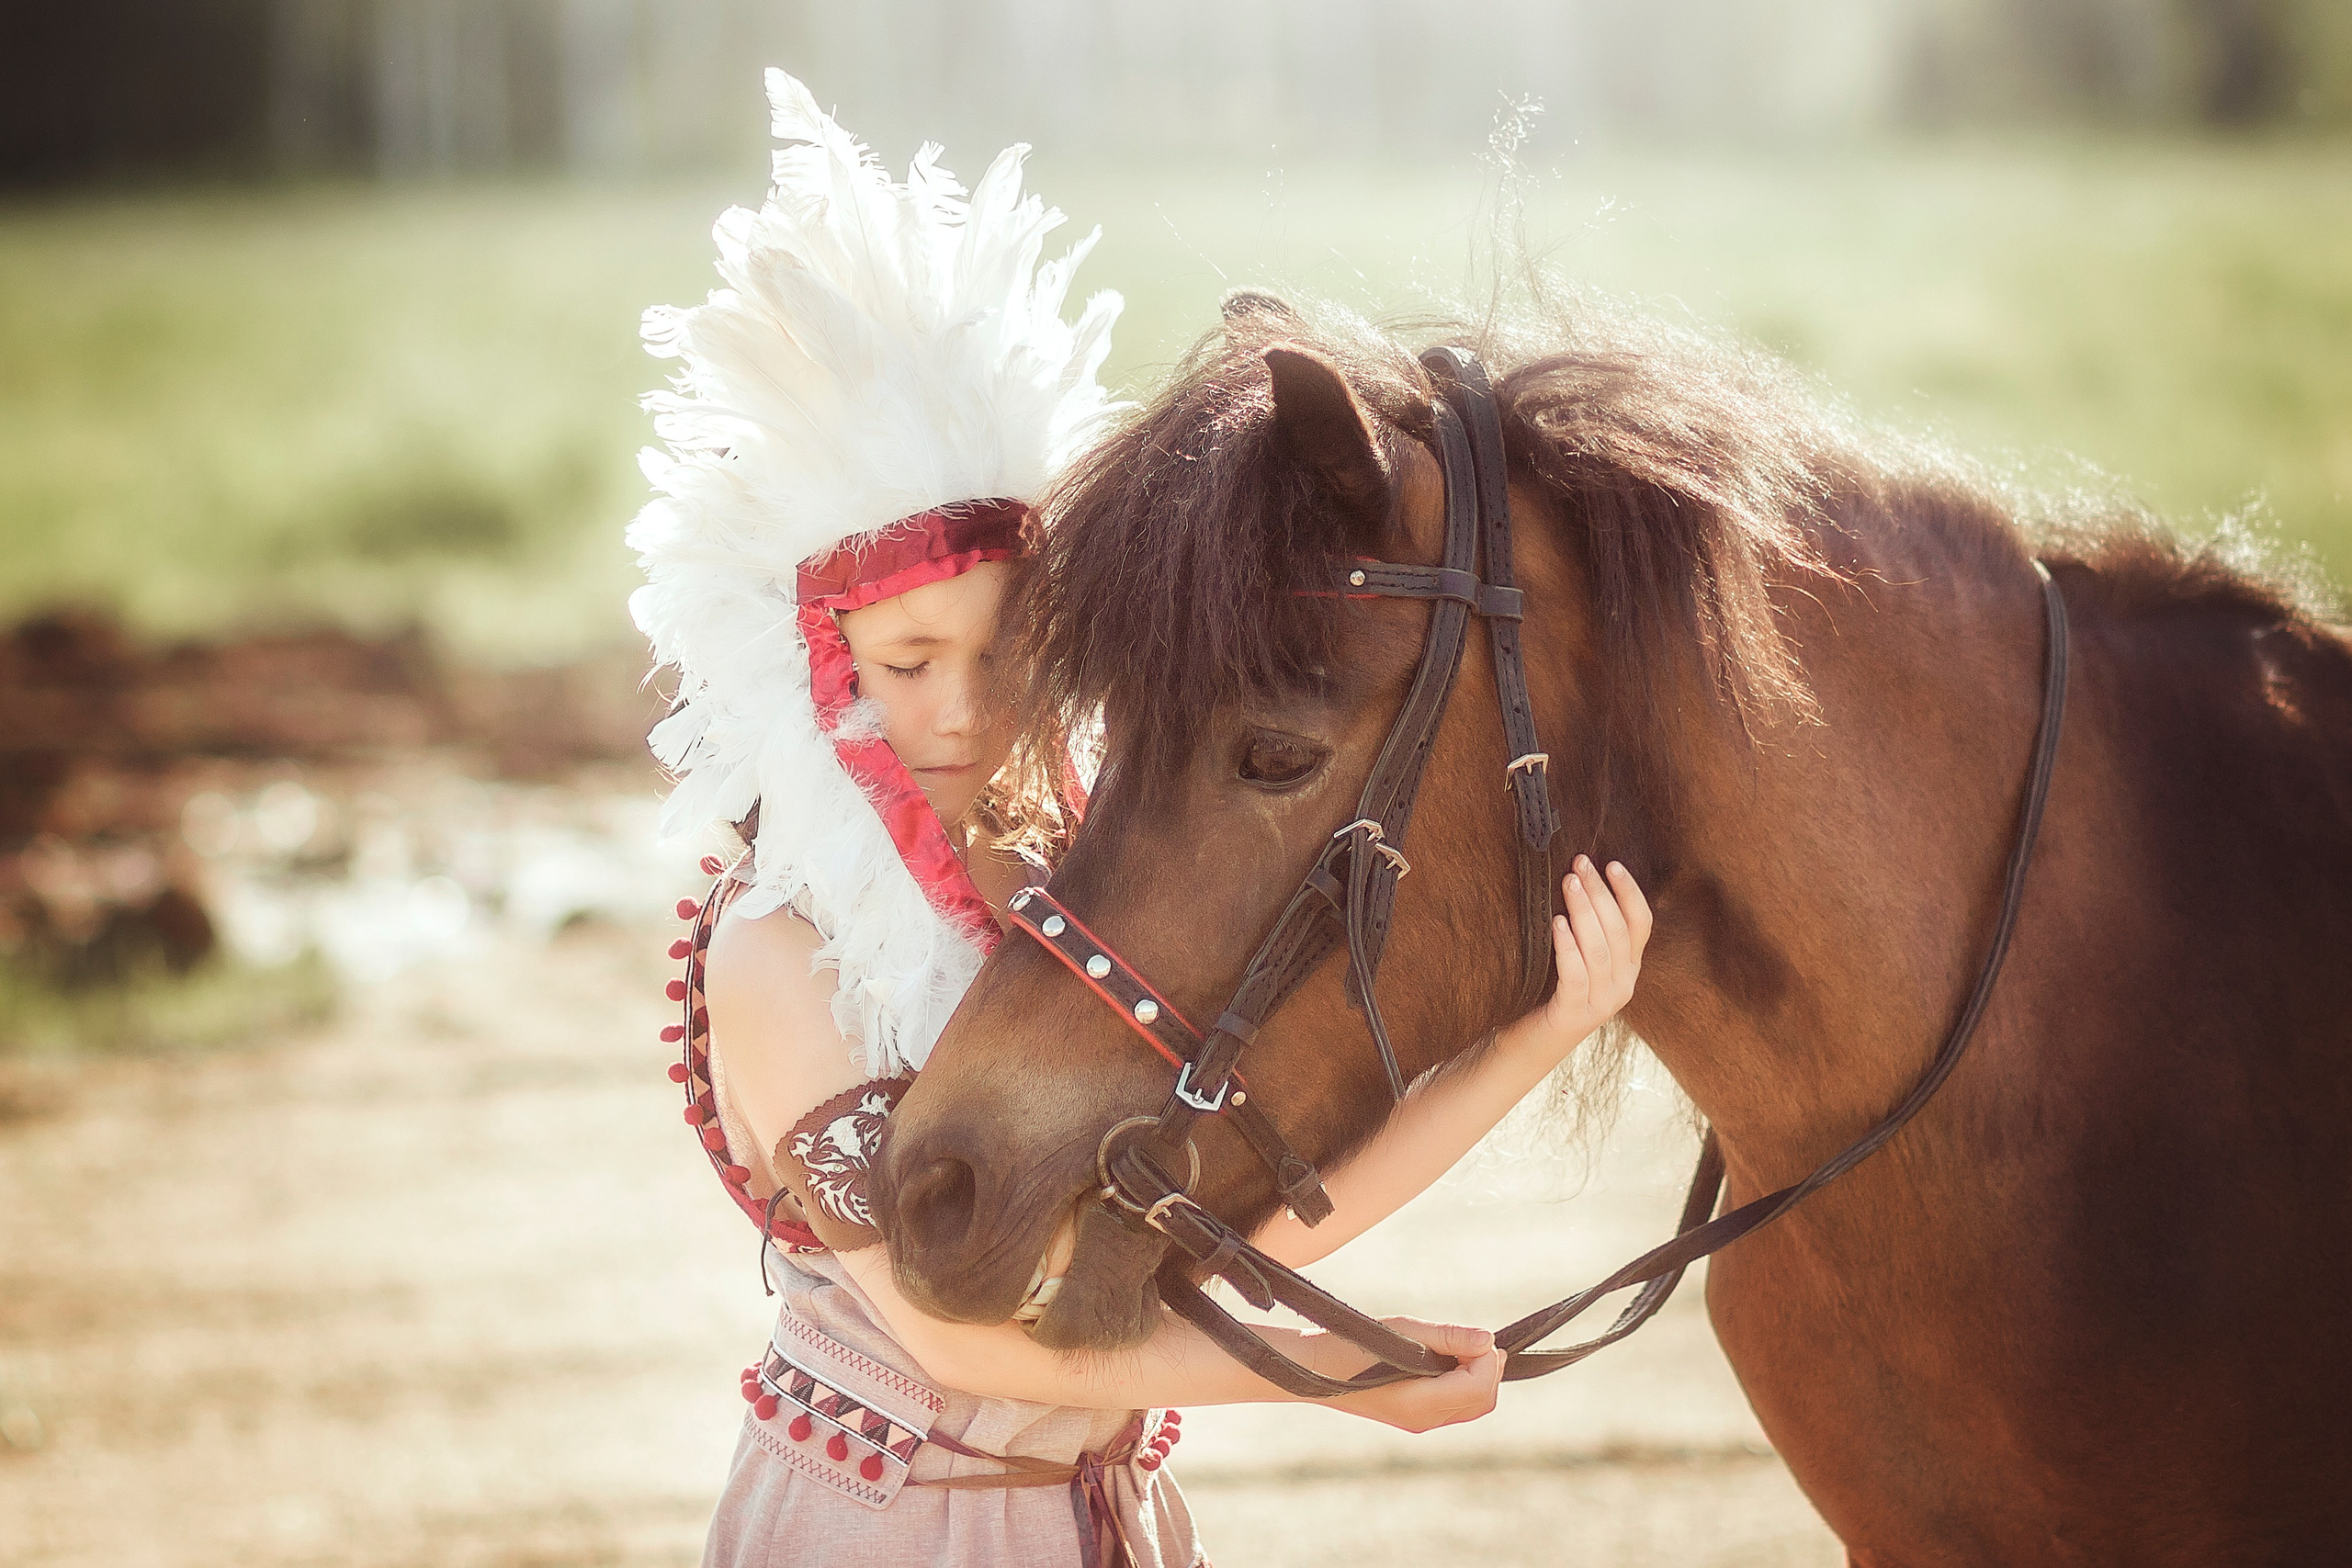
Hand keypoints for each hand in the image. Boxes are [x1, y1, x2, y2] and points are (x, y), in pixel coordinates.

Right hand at [1327, 1318, 1504, 1431]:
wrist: (1315, 1367)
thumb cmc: (1353, 1343)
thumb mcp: (1402, 1330)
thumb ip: (1447, 1336)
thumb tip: (1488, 1340)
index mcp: (1418, 1403)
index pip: (1477, 1388)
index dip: (1487, 1359)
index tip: (1475, 1336)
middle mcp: (1423, 1420)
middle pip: (1482, 1401)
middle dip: (1488, 1369)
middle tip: (1474, 1340)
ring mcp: (1419, 1423)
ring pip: (1473, 1406)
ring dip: (1478, 1376)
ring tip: (1464, 1347)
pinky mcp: (1415, 1418)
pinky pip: (1456, 1406)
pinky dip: (1464, 1384)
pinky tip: (1452, 1360)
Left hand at [1534, 855, 1651, 1048]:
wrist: (1530, 1045)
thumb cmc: (1549, 991)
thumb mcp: (1578, 959)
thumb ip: (1588, 930)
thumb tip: (1578, 877)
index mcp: (1627, 969)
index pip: (1641, 924)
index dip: (1629, 892)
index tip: (1611, 863)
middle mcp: (1622, 985)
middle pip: (1618, 930)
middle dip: (1600, 893)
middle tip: (1579, 864)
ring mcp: (1601, 1003)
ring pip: (1599, 949)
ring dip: (1584, 911)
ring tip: (1569, 883)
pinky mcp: (1574, 1016)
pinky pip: (1576, 976)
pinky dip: (1567, 946)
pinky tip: (1556, 923)